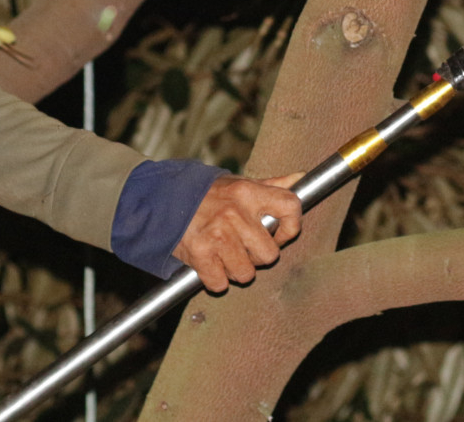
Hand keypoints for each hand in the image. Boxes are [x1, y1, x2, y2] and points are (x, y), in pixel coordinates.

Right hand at [172, 173, 302, 292]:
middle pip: (269, 254)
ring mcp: (217, 235)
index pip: (290, 207)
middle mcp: (235, 213)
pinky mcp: (200, 255)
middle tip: (244, 247)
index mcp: (248, 192)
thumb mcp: (240, 183)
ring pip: (246, 274)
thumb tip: (300, 178)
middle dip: (258, 257)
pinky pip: (220, 284)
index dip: (291, 227)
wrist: (163, 200)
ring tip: (225, 255)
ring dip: (236, 270)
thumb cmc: (208, 195)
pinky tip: (210, 263)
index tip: (280, 234)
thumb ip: (272, 185)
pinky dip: (215, 280)